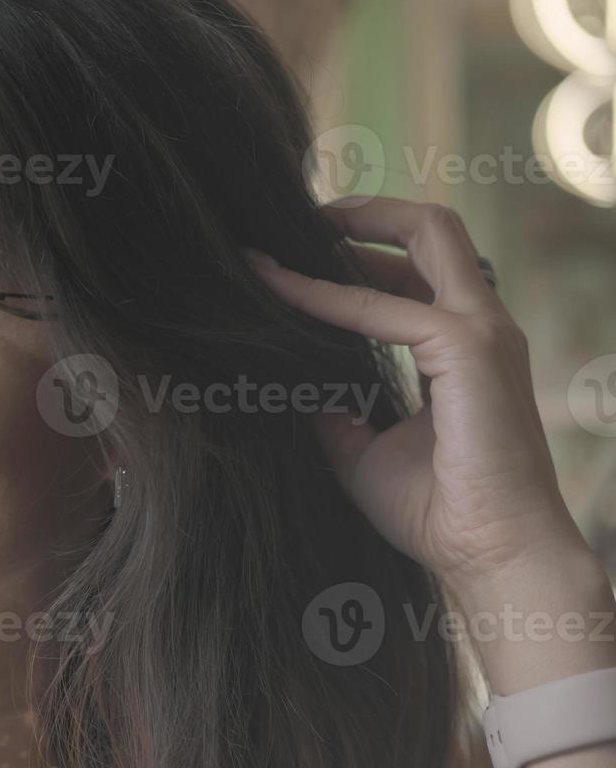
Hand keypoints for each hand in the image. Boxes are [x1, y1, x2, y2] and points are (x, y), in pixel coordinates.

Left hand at [249, 196, 595, 607]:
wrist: (488, 556)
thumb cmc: (438, 512)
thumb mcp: (365, 450)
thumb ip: (335, 410)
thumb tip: (294, 384)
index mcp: (464, 345)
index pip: (416, 269)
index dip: (358, 253)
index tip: (295, 253)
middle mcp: (481, 326)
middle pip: (434, 230)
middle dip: (365, 212)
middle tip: (298, 218)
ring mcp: (484, 331)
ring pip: (427, 237)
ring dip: (350, 230)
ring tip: (283, 236)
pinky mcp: (470, 349)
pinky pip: (384, 306)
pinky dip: (325, 294)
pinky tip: (279, 290)